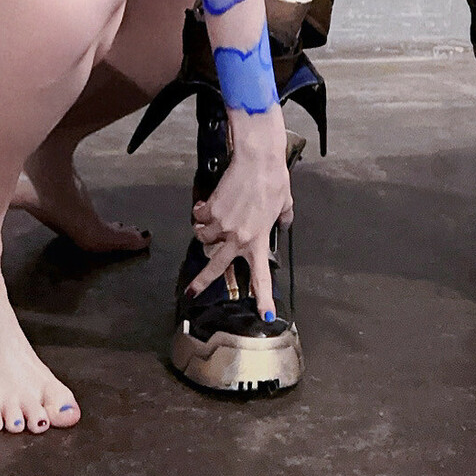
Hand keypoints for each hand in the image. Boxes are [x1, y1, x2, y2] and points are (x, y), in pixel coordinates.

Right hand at [187, 107, 292, 320]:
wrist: (257, 159)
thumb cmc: (274, 179)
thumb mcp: (284, 203)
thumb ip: (283, 218)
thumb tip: (284, 222)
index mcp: (258, 239)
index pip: (261, 276)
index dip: (263, 299)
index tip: (265, 316)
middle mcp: (238, 237)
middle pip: (216, 267)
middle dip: (201, 282)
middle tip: (191, 293)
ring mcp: (222, 225)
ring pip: (203, 238)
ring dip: (204, 233)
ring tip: (209, 222)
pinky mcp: (211, 209)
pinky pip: (199, 217)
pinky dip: (200, 212)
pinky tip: (207, 204)